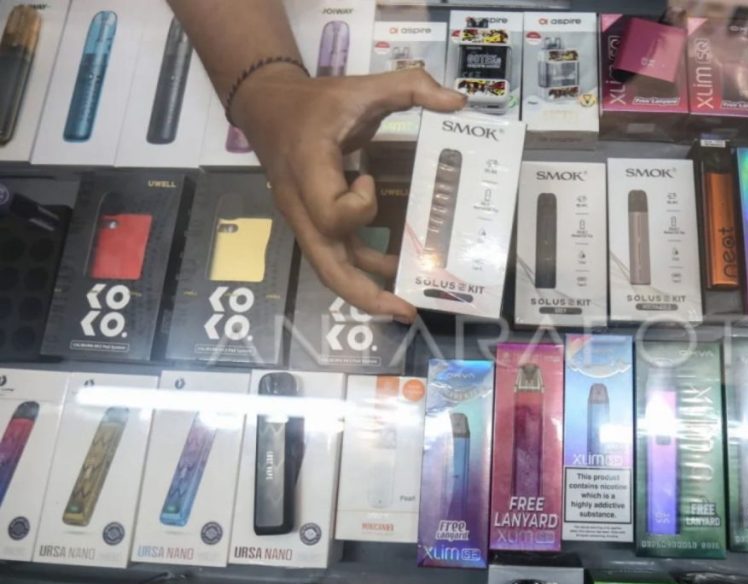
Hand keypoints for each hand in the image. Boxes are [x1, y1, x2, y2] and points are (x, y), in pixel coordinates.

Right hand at [232, 65, 465, 323]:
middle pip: (327, 266)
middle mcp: (301, 206)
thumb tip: (457, 102)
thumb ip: (409, 86)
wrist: (266, 107)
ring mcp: (304, 220)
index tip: (370, 177)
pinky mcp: (311, 224)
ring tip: (405, 304)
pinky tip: (392, 269)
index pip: (333, 213)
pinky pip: (336, 255)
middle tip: (406, 310)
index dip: (361, 204)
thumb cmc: (315, 101)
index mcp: (309, 171)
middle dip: (366, 294)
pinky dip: (363, 268)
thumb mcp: (361, 86)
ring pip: (330, 269)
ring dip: (367, 290)